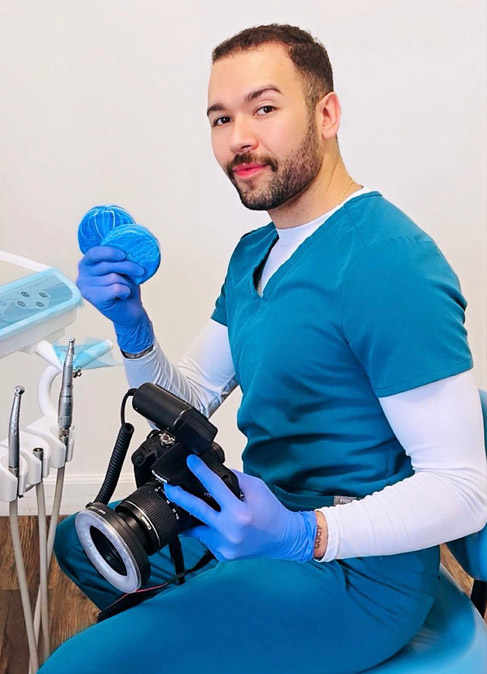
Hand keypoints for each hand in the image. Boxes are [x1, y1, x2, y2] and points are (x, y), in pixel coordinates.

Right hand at [77, 246, 153, 352]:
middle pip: (108, 265)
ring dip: (126, 283)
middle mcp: (82, 276)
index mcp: (86, 265)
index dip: (110, 252)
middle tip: (139, 271)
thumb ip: (117, 259)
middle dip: (128, 267)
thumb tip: (125, 247)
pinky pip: (116, 288)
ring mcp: (86, 288)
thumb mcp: (121, 269)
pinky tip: (122, 297)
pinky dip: (125, 292)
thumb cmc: (125, 288)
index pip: (94, 253)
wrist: (130, 312)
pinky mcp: (94, 299)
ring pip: (114, 277)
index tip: (124, 255)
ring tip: (125, 289)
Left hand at [164, 455, 316, 562]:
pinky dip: (206, 530)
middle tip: (169, 487)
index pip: (213, 486)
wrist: (284, 538)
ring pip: (197, 529)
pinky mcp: (222, 555)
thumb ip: (234, 479)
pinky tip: (210, 522)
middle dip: (179, 497)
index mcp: (239, 513)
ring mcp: (224, 546)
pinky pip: (206, 540)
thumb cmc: (271, 511)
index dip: (199, 471)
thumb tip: (213, 471)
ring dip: (192, 517)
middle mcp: (230, 531)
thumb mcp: (256, 487)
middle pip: (196, 511)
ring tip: (185, 506)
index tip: (190, 461)